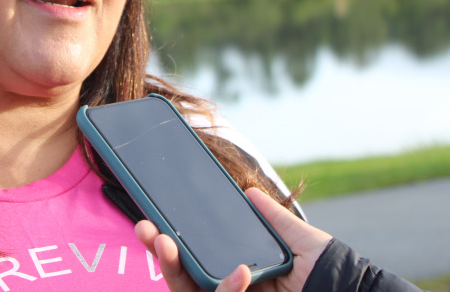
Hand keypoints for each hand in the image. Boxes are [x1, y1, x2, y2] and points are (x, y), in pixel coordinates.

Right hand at [134, 188, 332, 291]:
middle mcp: (229, 286)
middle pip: (180, 274)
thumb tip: (250, 192)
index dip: (168, 242)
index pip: (193, 256)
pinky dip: (227, 288)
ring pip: (188, 291)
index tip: (151, 222)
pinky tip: (239, 272)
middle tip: (147, 230)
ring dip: (172, 268)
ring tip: (165, 243)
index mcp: (236, 267)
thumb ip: (274, 219)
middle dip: (158, 253)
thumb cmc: (327, 271)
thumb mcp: (301, 240)